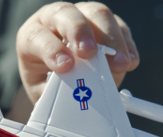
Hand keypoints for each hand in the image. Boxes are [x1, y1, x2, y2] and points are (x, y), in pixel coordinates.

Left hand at [17, 1, 139, 103]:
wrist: (58, 80)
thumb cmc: (46, 82)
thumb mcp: (43, 91)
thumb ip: (55, 91)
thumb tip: (74, 95)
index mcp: (32, 35)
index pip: (38, 36)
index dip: (52, 49)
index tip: (65, 66)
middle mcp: (55, 20)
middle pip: (68, 14)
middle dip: (80, 32)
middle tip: (89, 54)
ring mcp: (82, 17)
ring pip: (97, 14)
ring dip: (112, 39)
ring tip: (120, 64)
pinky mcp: (105, 25)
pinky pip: (119, 27)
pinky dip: (126, 45)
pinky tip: (129, 62)